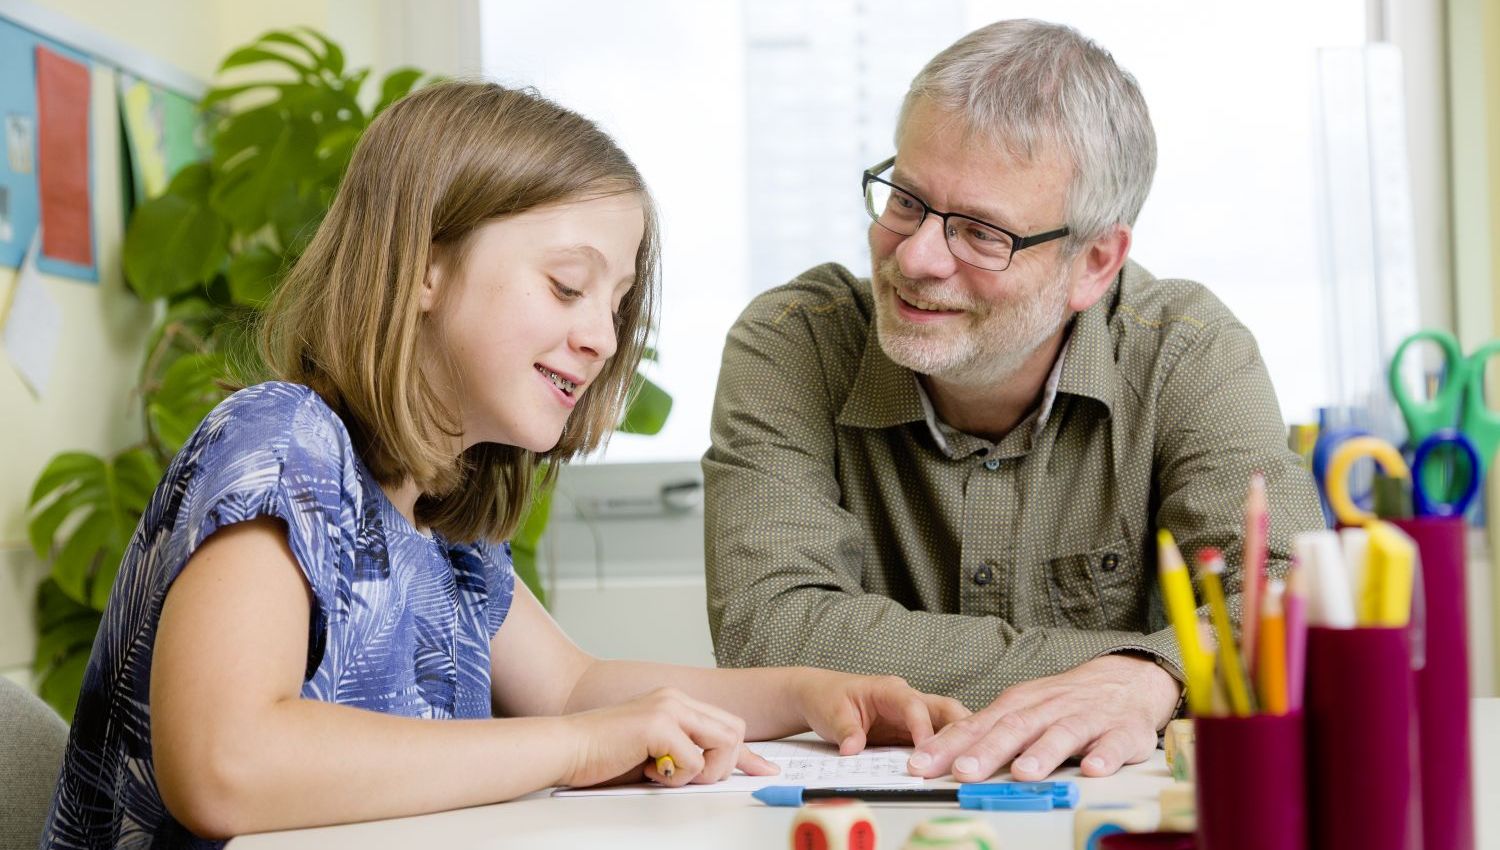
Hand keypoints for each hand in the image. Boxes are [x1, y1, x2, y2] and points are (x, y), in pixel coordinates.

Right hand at [561, 687, 778, 787]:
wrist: (565, 747)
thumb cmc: (602, 754)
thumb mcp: (654, 753)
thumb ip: (684, 754)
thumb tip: (713, 772)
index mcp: (675, 702)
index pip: (726, 724)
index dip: (747, 754)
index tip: (764, 770)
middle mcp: (675, 698)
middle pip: (735, 732)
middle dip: (722, 764)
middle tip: (688, 777)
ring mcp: (668, 708)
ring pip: (723, 743)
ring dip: (702, 770)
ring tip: (667, 774)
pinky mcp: (658, 724)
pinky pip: (694, 761)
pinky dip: (677, 776)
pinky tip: (650, 771)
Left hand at [794, 670, 970, 754]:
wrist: (820, 697)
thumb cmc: (828, 699)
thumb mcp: (832, 714)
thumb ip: (845, 731)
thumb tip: (853, 750)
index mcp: (889, 690)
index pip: (913, 705)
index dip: (923, 727)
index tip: (928, 749)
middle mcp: (907, 699)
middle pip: (944, 709)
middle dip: (962, 727)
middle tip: (974, 753)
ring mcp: (913, 716)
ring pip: (946, 724)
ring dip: (961, 741)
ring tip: (976, 763)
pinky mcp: (912, 732)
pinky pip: (936, 740)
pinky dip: (949, 752)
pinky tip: (958, 768)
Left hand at [907, 654, 1178, 781]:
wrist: (1125, 679)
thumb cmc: (1064, 701)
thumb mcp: (1021, 709)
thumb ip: (985, 731)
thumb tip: (937, 755)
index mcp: (1019, 705)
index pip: (977, 725)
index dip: (948, 745)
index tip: (920, 764)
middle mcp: (1048, 709)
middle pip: (1014, 728)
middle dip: (987, 750)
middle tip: (963, 771)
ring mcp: (1086, 719)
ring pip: (1062, 734)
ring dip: (1042, 753)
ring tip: (1023, 773)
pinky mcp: (1122, 732)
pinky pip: (1114, 744)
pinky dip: (1104, 756)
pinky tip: (1093, 769)